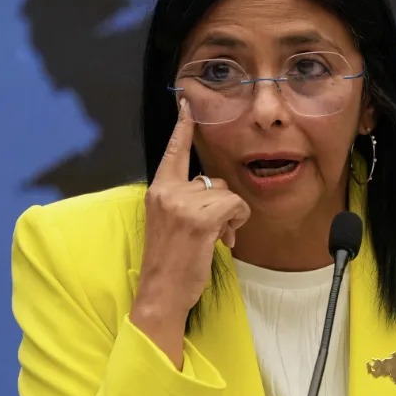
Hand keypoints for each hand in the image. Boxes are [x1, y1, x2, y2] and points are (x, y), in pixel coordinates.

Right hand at [130, 98, 249, 364]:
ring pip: (228, 195)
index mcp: (158, 190)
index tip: (186, 101)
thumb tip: (217, 197)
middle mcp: (168, 191)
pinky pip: (236, 207)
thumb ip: (186, 201)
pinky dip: (237, 224)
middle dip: (222, 205)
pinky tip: (223, 242)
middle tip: (214, 232)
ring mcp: (184, 204)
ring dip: (230, 218)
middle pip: (214, 181)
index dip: (182, 126)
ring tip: (215, 240)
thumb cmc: (168, 262)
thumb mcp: (169, 222)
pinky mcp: (201, 218)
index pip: (173, 151)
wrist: (159, 294)